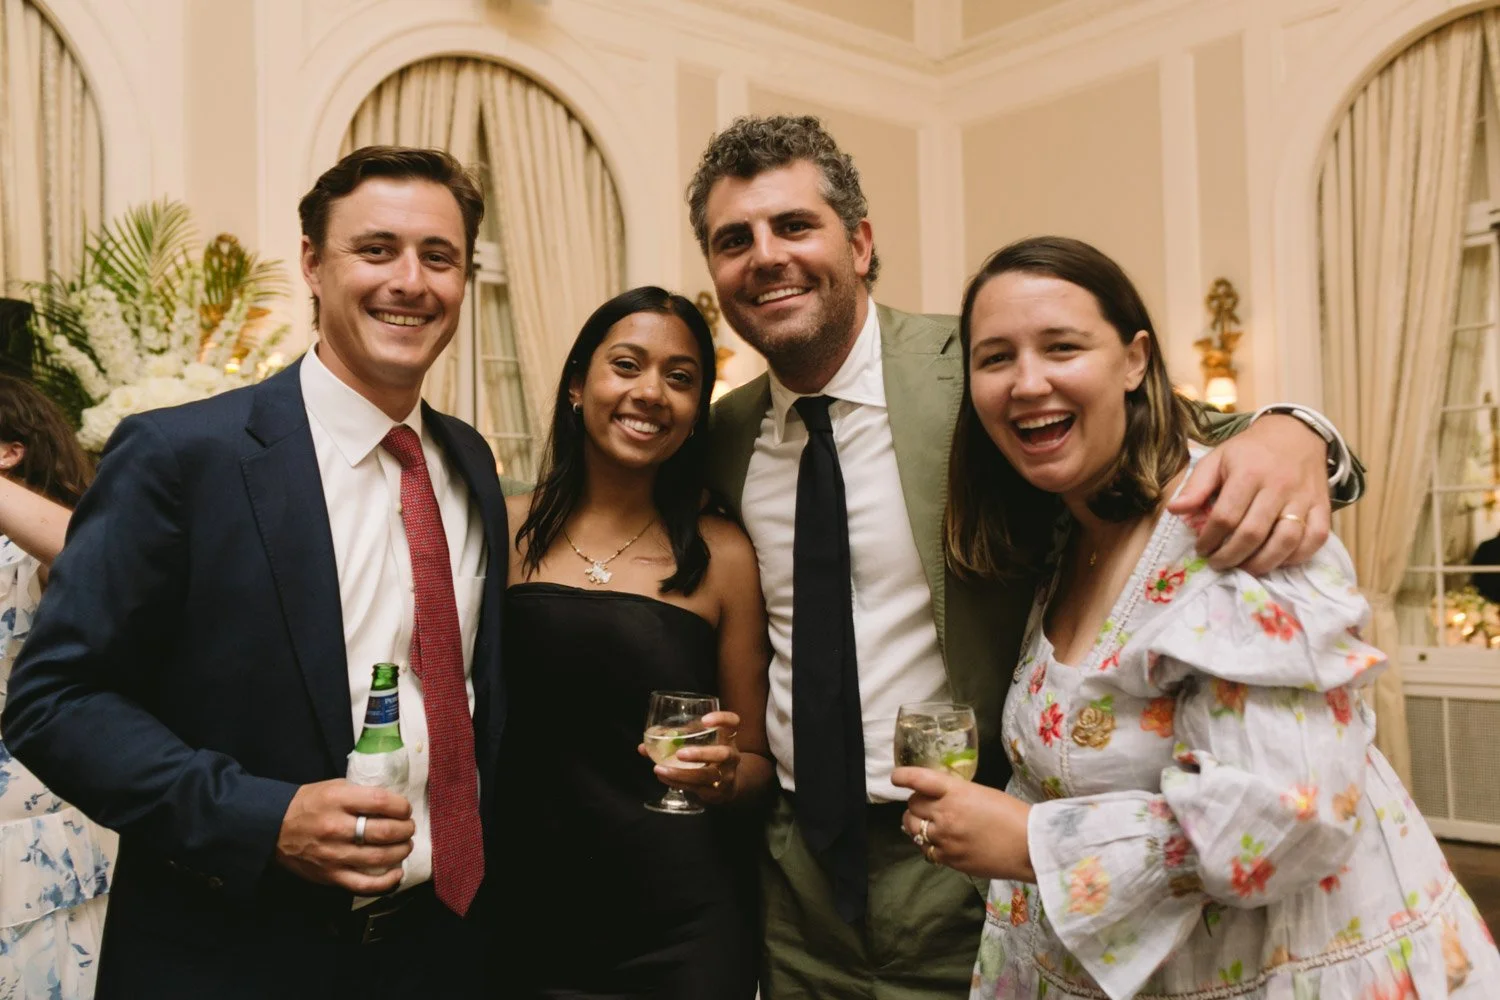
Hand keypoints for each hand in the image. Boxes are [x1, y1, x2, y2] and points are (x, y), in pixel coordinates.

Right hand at [274, 779, 414, 894]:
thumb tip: (392, 802)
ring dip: (401, 851)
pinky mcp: (331, 876)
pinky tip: (397, 873)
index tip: (405, 809)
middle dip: (405, 829)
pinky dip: (386, 881)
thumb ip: (361, 793)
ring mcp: (334, 855)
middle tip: (408, 827)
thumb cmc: (308, 804)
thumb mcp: (333, 787)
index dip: (401, 806)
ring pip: (379, 857)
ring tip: (405, 845)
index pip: (381, 802)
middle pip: (385, 832)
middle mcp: (336, 828)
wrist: (273, 828)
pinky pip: (364, 884)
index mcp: (337, 801)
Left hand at [638, 710, 741, 806]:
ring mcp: (726, 776)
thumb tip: (643, 746)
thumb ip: (675, 740)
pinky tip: (663, 777)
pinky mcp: (717, 792)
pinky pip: (697, 788)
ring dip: (681, 773)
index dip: (722, 719)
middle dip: (701, 754)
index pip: (733, 722)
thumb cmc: (709, 756)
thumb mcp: (700, 743)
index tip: (705, 720)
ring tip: (660, 769)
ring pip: (707, 776)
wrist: (729, 784)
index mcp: (727, 737)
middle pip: (723, 754)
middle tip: (680, 753)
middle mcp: (731, 756)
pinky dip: (678, 782)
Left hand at [892, 766, 1032, 881]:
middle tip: (927, 805)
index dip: (903, 776)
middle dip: (917, 803)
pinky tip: (937, 841)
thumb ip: (956, 794)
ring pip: (912, 828)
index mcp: (956, 792)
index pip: (919, 780)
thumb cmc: (1012, 815)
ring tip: (928, 823)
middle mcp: (945, 814)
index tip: (896, 777)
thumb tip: (937, 799)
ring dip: (916, 823)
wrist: (1029, 846)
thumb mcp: (982, 793)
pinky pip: (925, 849)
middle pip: (912, 805)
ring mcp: (945, 839)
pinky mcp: (948, 859)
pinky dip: (927, 843)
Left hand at [1167, 414, 1329, 573]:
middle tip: (1218, 563)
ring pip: (1286, 540)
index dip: (1210, 539)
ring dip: (1262, 562)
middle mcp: (1278, 486)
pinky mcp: (1323, 506)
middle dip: (1231, 556)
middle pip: (1253, 533)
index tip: (1201, 549)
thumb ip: (1196, 486)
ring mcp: (1304, 497)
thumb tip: (1174, 510)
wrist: (1295, 434)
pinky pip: (1315, 539)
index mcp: (1249, 472)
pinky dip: (1296, 557)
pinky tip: (1277, 560)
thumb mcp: (1217, 459)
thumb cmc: (1250, 452)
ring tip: (1244, 567)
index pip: (1226, 516)